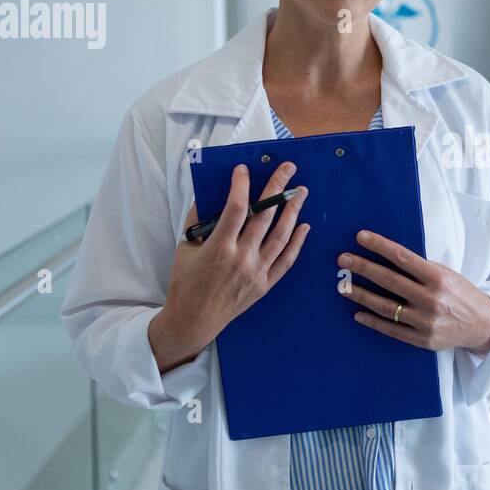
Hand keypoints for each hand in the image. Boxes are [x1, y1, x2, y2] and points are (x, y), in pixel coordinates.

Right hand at [149, 162, 309, 370]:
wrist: (194, 319)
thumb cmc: (186, 282)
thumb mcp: (185, 248)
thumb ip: (198, 220)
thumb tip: (208, 194)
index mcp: (219, 247)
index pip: (236, 208)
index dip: (241, 185)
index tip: (244, 169)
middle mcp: (242, 258)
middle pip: (265, 216)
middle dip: (277, 188)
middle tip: (288, 169)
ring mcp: (257, 272)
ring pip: (281, 235)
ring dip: (293, 211)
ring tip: (301, 192)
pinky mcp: (265, 284)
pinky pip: (287, 260)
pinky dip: (297, 242)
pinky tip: (304, 226)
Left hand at [336, 230, 489, 352]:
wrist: (483, 325)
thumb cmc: (462, 294)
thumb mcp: (447, 274)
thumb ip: (422, 268)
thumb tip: (389, 256)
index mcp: (438, 278)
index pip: (403, 257)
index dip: (380, 246)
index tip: (361, 237)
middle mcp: (431, 299)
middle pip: (389, 280)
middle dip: (363, 268)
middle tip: (343, 260)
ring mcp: (425, 321)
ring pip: (385, 306)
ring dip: (361, 295)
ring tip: (343, 287)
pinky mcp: (422, 339)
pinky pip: (391, 329)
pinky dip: (372, 321)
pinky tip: (357, 314)